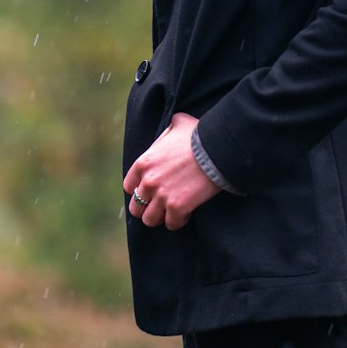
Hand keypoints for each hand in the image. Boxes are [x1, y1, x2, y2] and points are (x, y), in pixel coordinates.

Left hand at [123, 112, 221, 230]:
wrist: (217, 149)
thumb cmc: (199, 134)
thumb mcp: (178, 123)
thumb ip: (168, 131)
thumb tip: (171, 127)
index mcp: (144, 163)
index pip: (129, 186)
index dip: (139, 190)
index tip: (150, 191)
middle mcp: (148, 182)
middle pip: (136, 207)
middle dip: (147, 207)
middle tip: (160, 205)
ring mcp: (162, 196)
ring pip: (150, 220)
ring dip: (161, 217)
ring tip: (172, 211)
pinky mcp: (177, 207)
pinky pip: (172, 224)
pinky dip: (179, 220)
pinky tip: (187, 212)